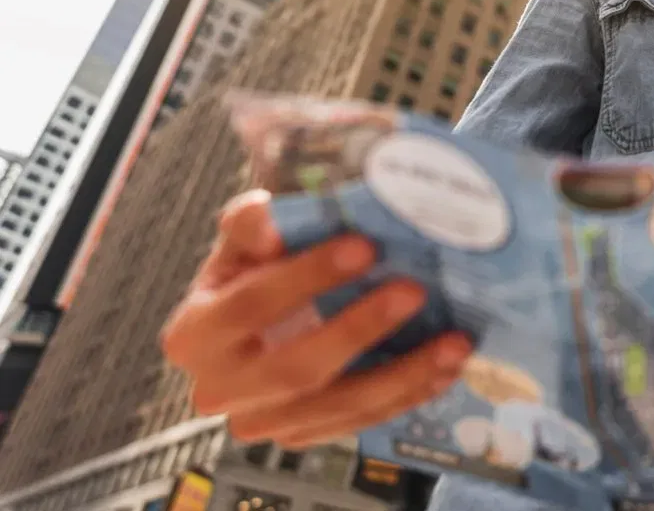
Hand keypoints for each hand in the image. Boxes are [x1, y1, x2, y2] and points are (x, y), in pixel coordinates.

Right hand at [161, 189, 472, 447]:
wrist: (260, 321)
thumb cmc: (255, 271)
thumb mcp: (243, 240)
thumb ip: (250, 224)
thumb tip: (268, 222)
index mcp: (194, 335)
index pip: (250, 305)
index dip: (306, 276)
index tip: (364, 246)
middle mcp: (219, 389)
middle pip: (295, 366)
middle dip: (359, 328)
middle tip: (414, 291)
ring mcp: (263, 421)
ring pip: (337, 404)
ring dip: (402, 373)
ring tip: (452, 341)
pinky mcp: (303, 436)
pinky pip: (361, 421)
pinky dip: (408, 394)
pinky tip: (446, 368)